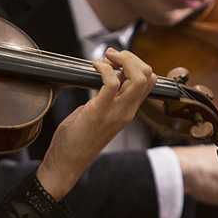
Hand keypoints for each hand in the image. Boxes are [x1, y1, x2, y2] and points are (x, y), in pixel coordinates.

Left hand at [36, 49, 156, 198]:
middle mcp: (127, 112)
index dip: (138, 65)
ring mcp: (115, 112)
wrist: (67, 163)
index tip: (119, 60)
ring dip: (122, 60)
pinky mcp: (99, 111)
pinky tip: (94, 67)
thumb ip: (106, 99)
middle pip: (148, 76)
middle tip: (113, 55)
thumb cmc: (77, 140)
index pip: (150, 83)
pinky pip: (111, 82)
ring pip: (136, 78)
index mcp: (128, 112)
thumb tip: (106, 79)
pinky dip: (103, 68)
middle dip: (132, 57)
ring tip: (106, 58)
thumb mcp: (98, 116)